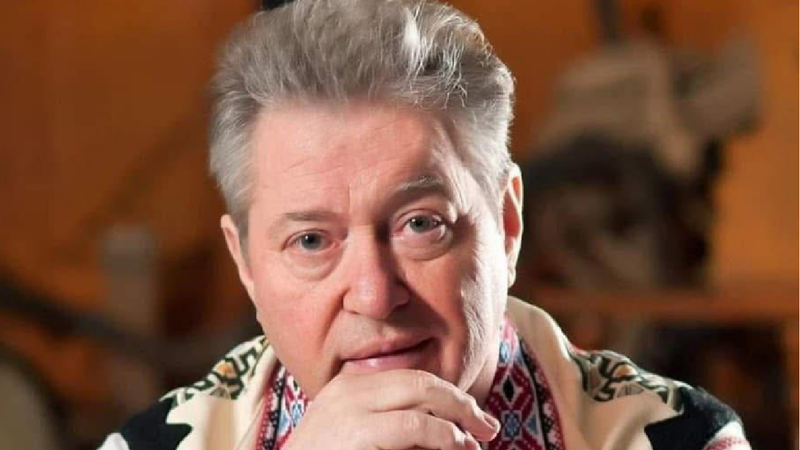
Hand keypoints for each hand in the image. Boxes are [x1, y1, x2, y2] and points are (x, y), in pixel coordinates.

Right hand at [283, 369, 499, 449]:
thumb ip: (387, 421)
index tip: (471, 415)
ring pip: (421, 401)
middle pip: (420, 382)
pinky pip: (414, 428)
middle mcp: (348, 392)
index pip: (409, 378)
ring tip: (473, 444)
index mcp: (348, 387)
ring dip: (457, 422)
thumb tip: (443, 425)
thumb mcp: (352, 433)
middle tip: (488, 426)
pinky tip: (457, 447)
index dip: (448, 395)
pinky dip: (444, 437)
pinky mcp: (358, 436)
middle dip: (461, 403)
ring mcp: (350, 413)